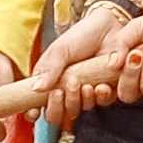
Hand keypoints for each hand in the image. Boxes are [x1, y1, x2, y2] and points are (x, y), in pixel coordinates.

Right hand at [32, 8, 117, 129]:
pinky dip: (100, 96)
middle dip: (58, 106)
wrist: (109, 28)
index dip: (34, 113)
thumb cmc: (81, 36)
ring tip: (81, 83)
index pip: (38, 105)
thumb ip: (49, 68)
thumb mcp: (60, 49)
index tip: (35, 113)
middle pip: (57, 115)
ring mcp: (85, 92)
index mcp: (50, 81)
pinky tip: (100, 85)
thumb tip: (36, 89)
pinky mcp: (105, 91)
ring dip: (78, 100)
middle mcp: (66, 90)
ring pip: (78, 111)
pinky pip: (101, 103)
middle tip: (60, 91)